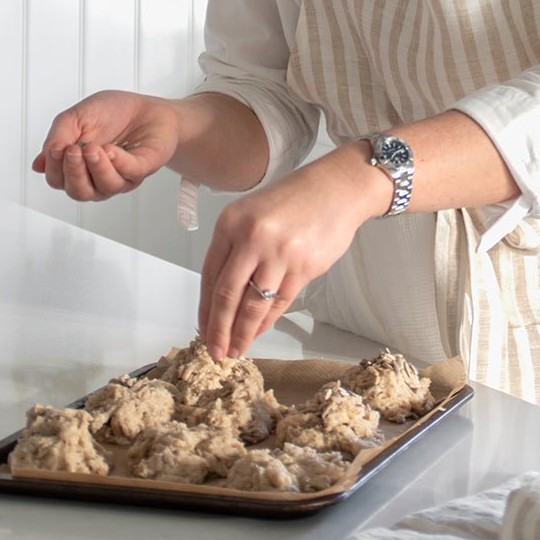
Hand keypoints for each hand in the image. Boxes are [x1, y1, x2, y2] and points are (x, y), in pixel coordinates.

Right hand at [32, 90, 180, 201]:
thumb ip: (56, 137)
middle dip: (73, 172)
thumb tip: (40, 164)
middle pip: (78, 192)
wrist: (146, 106)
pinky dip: (118, 163)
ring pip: (104, 188)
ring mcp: (121, 177)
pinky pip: (129, 174)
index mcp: (78, 167)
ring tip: (93, 148)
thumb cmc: (112, 113)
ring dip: (96, 168)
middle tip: (74, 151)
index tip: (59, 147)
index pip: (57, 180)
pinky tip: (111, 149)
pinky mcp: (143, 168)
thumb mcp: (76, 116)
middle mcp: (97, 177)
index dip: (54, 167)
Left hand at [199, 143, 389, 359]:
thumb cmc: (294, 200)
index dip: (205, 308)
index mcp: (231, 222)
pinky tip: (258, 331)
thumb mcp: (252, 212)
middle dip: (218, 329)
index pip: (209, 275)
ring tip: (236, 349)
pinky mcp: (304, 267)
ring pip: (252, 305)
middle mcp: (251, 236)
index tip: (203, 329)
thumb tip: (220, 297)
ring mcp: (279, 253)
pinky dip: (266, 322)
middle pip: (226, 295)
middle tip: (215, 351)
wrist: (336, 188)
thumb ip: (235, 247)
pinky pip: (279, 303)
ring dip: (242, 333)